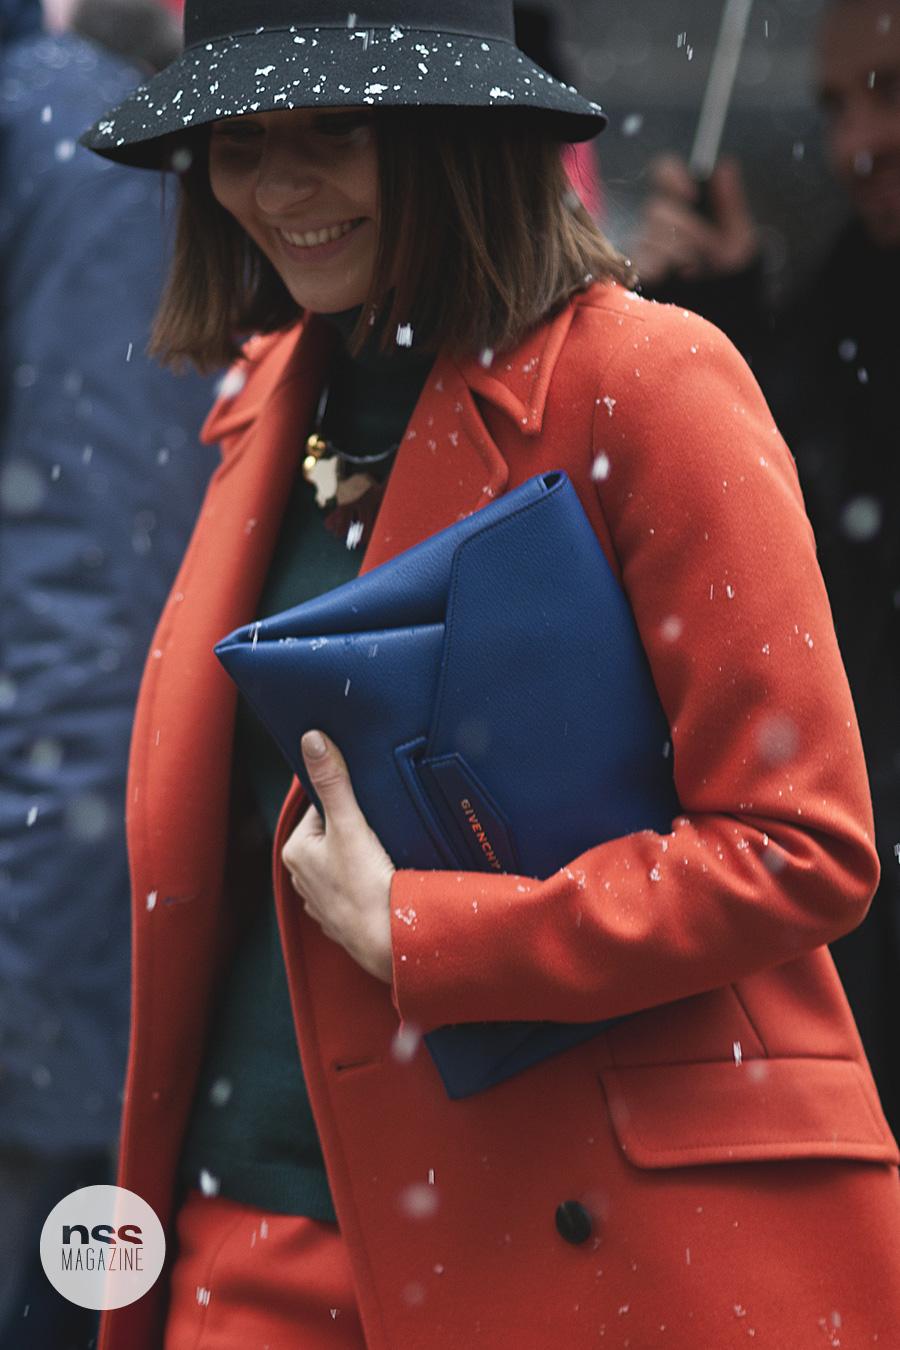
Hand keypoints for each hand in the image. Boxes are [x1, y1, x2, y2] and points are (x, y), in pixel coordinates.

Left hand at [281, 730, 394, 983]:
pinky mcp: (343, 915)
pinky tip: (384, 880)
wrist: (389, 943)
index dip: (351, 805)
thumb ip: (333, 782)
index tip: (371, 812)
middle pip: (335, 834)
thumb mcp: (350, 826)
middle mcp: (301, 876)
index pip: (323, 808)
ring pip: (345, 861)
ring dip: (364, 855)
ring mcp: (322, 899)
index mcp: (296, 851)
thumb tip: (312, 740)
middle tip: (381, 836)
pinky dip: (368, 880)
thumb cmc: (366, 888)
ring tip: (384, 858)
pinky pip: (355, 885)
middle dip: (358, 830)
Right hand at [631, 154, 759, 286]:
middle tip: (706, 250)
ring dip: (676, 252)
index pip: (663, 173)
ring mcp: (645, 251)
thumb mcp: (740, 239)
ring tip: (695, 270)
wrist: (729, 315)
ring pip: (647, 237)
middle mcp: (659, 225)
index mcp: (683, 207)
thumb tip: (723, 166)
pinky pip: (637, 263)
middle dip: (685, 229)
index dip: (672, 178)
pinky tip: (678, 277)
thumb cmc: (734, 277)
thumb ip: (731, 203)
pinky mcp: (637, 276)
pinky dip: (659, 268)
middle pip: (656, 211)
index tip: (691, 193)